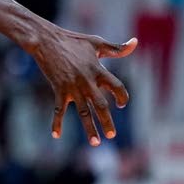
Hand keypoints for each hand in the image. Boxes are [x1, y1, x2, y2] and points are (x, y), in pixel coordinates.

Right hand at [30, 27, 136, 145]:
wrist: (47, 41)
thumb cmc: (73, 40)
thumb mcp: (96, 43)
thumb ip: (116, 48)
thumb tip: (135, 42)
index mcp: (98, 69)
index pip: (116, 87)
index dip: (122, 96)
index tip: (122, 104)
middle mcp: (87, 81)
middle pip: (101, 106)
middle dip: (107, 122)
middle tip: (111, 135)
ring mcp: (72, 87)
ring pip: (83, 112)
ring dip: (89, 128)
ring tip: (95, 142)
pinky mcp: (59, 89)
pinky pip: (59, 110)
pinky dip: (57, 123)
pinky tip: (56, 135)